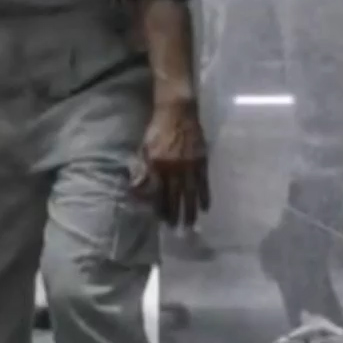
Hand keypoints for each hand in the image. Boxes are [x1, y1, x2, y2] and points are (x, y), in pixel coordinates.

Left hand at [135, 96, 209, 227]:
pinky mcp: (202, 161)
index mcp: (158, 165)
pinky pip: (204, 183)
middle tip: (178, 231)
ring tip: (191, 226)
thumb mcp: (145, 147)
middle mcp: (174, 168)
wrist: (177, 111)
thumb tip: (137, 187)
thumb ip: (143, 168)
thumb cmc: (157, 129)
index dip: (161, 207)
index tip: (162, 221)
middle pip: (175, 196)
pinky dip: (205, 196)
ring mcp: (190, 165)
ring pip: (190, 193)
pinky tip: (205, 208)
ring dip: (190, 210)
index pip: (159, 192)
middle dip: (176, 214)